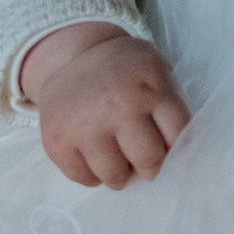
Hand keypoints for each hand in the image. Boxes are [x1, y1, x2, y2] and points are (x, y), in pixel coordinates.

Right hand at [24, 23, 189, 188]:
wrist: (73, 55)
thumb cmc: (123, 69)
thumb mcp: (156, 72)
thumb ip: (169, 105)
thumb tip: (176, 150)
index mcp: (149, 90)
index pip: (177, 136)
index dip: (175, 148)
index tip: (167, 150)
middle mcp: (118, 109)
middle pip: (148, 159)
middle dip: (150, 166)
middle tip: (144, 163)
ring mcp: (85, 127)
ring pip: (114, 175)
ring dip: (121, 176)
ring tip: (119, 164)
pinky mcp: (56, 140)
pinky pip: (82, 177)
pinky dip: (92, 176)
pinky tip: (95, 161)